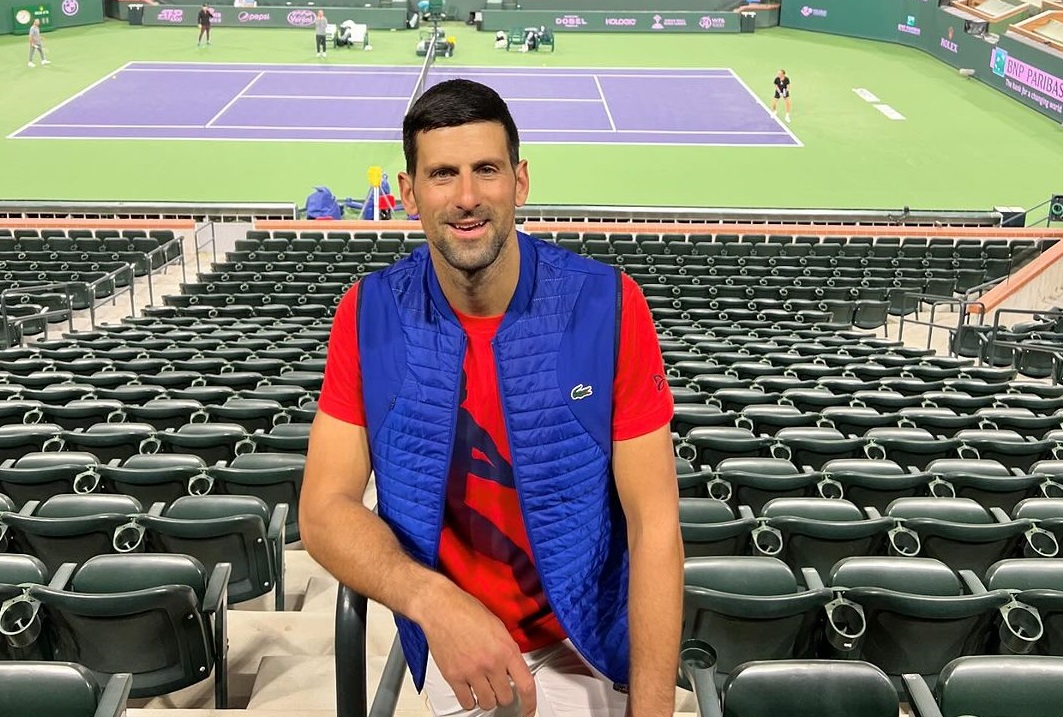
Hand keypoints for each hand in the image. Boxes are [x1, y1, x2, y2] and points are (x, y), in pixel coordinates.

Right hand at [420, 585, 535, 715]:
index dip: (530, 703)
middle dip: (503, 694)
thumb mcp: (498, 626)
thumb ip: (507, 649)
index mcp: (506, 649)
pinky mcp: (453, 676)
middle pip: (506, 698)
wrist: (440, 607)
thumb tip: (513, 668)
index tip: (529, 710)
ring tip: (483, 687)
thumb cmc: (467, 610)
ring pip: (487, 703)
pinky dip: (470, 700)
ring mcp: (472, 671)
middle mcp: (491, 663)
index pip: (526, 685)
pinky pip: (466, 702)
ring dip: (487, 698)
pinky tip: (469, 690)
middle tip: (497, 685)